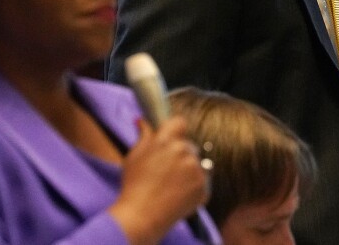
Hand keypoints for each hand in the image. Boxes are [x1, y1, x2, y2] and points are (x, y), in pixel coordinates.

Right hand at [110, 116, 209, 244]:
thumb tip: (142, 120)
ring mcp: (196, 169)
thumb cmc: (134, 186)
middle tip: (166, 172)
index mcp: (166, 141)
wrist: (141, 216)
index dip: (176, 129)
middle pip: (189, 146)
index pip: (180, 122)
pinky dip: (194, 188)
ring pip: (197, 164)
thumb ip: (144, 136)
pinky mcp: (204, 186)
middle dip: (181, 156)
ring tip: (171, 186)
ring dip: (189, 172)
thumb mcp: (134, 156)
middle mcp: (184, 151)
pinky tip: (178, 196)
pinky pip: (202, 182)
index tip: (172, 138)